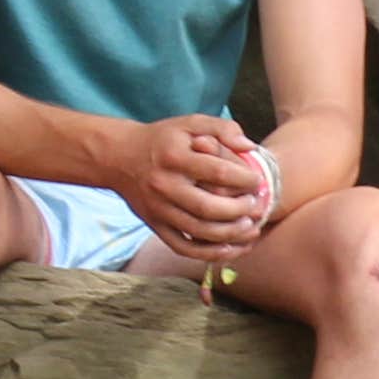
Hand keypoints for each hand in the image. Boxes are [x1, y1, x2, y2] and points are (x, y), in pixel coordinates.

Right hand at [120, 116, 276, 261]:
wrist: (120, 157)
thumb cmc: (163, 140)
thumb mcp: (189, 124)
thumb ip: (221, 128)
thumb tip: (250, 147)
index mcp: (175, 158)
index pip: (218, 172)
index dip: (245, 179)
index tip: (258, 181)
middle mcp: (165, 185)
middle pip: (209, 207)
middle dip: (240, 210)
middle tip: (256, 206)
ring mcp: (159, 209)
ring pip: (199, 231)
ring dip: (231, 234)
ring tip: (251, 228)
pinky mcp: (155, 226)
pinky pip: (183, 247)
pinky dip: (209, 254)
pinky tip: (230, 248)